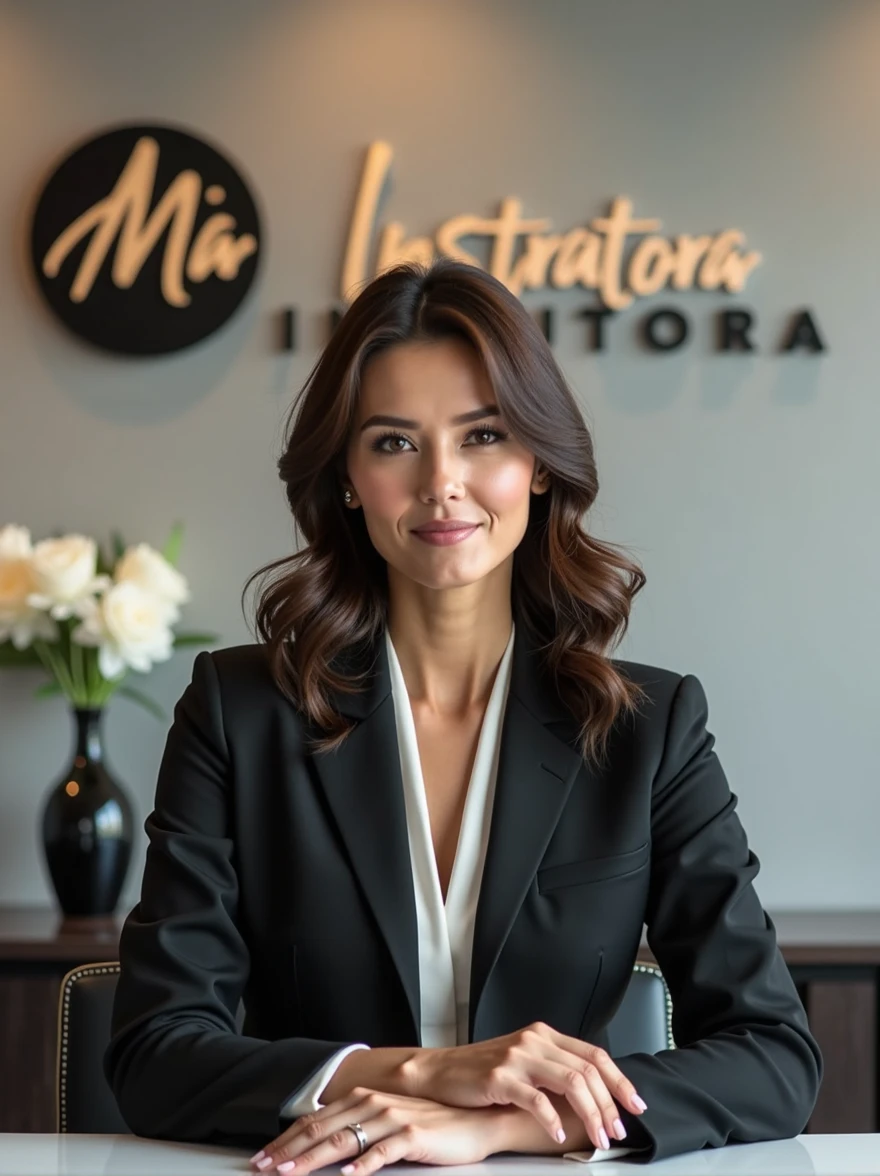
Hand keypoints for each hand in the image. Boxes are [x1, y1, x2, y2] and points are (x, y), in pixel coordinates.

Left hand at [248, 1087, 503, 1174]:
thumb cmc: (432, 1125)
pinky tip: (348, 1175)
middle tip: (263, 1168)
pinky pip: (383, 1151)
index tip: (263, 1158)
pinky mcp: (413, 1134)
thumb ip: (359, 1128)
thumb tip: (324, 1146)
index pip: (316, 1120)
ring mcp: (393, 1118)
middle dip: (289, 1151)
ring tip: (291, 1173)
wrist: (475, 1120)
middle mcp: (374, 1104)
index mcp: (365, 1099)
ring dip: (314, 1158)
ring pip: (344, 1139)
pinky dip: (363, 1164)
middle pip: (322, 1129)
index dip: (287, 1139)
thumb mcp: (389, 1121)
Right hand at [404, 1020, 647, 1149]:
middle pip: (587, 1070)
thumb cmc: (483, 1072)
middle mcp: (534, 1041)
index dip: (619, 1081)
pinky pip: (536, 1099)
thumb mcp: (523, 1061)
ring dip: (590, 1114)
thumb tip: (595, 1097)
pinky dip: (553, 1120)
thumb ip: (554, 1069)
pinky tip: (558, 1135)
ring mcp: (517, 1057)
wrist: (441, 1072)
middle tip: (616, 1131)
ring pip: (570, 1082)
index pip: (594, 1055)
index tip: (634, 1105)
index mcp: (544, 1035)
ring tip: (597, 1138)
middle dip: (608, 1105)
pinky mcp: (499, 1078)